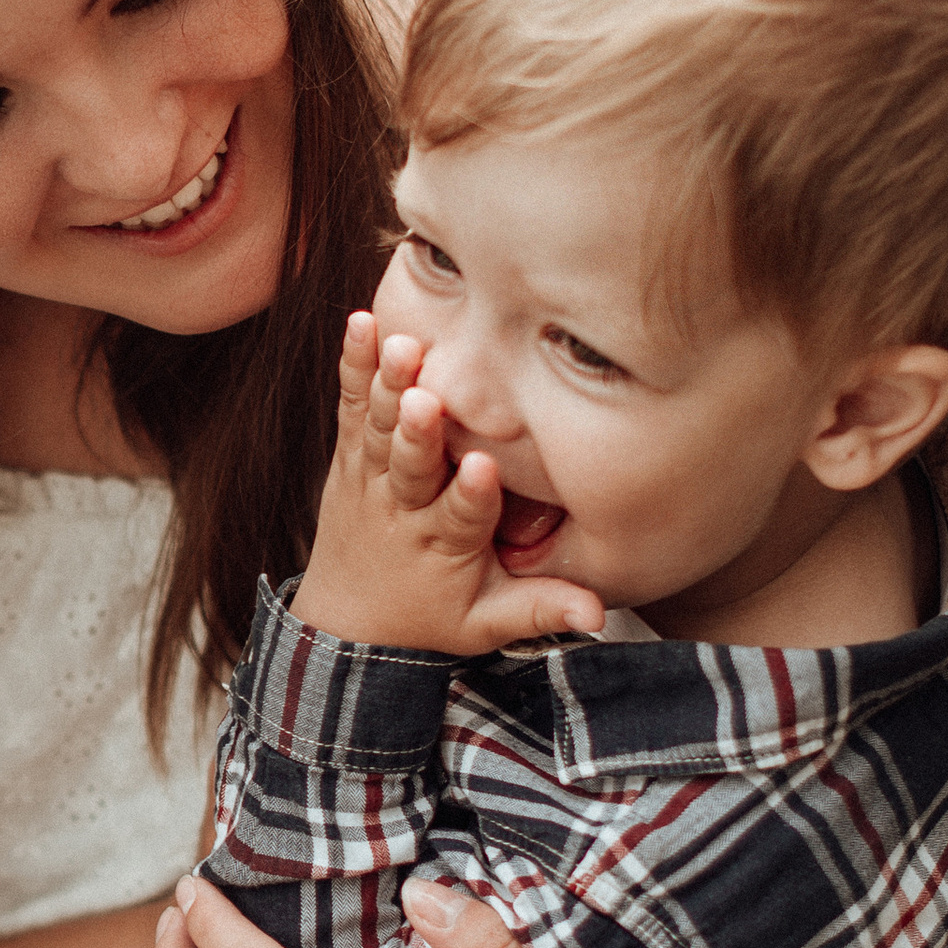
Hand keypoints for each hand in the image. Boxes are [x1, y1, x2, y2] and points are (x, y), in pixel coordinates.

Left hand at [290, 314, 601, 655]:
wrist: (350, 624)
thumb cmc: (430, 618)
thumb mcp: (487, 624)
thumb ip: (540, 610)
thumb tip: (597, 615)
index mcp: (445, 545)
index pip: (463, 516)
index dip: (472, 494)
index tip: (482, 468)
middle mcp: (403, 509)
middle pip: (412, 466)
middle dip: (420, 432)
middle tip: (426, 398)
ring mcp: (371, 480)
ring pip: (380, 429)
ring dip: (389, 386)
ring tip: (400, 344)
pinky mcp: (351, 456)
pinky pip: (352, 407)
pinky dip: (355, 367)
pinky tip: (361, 324)